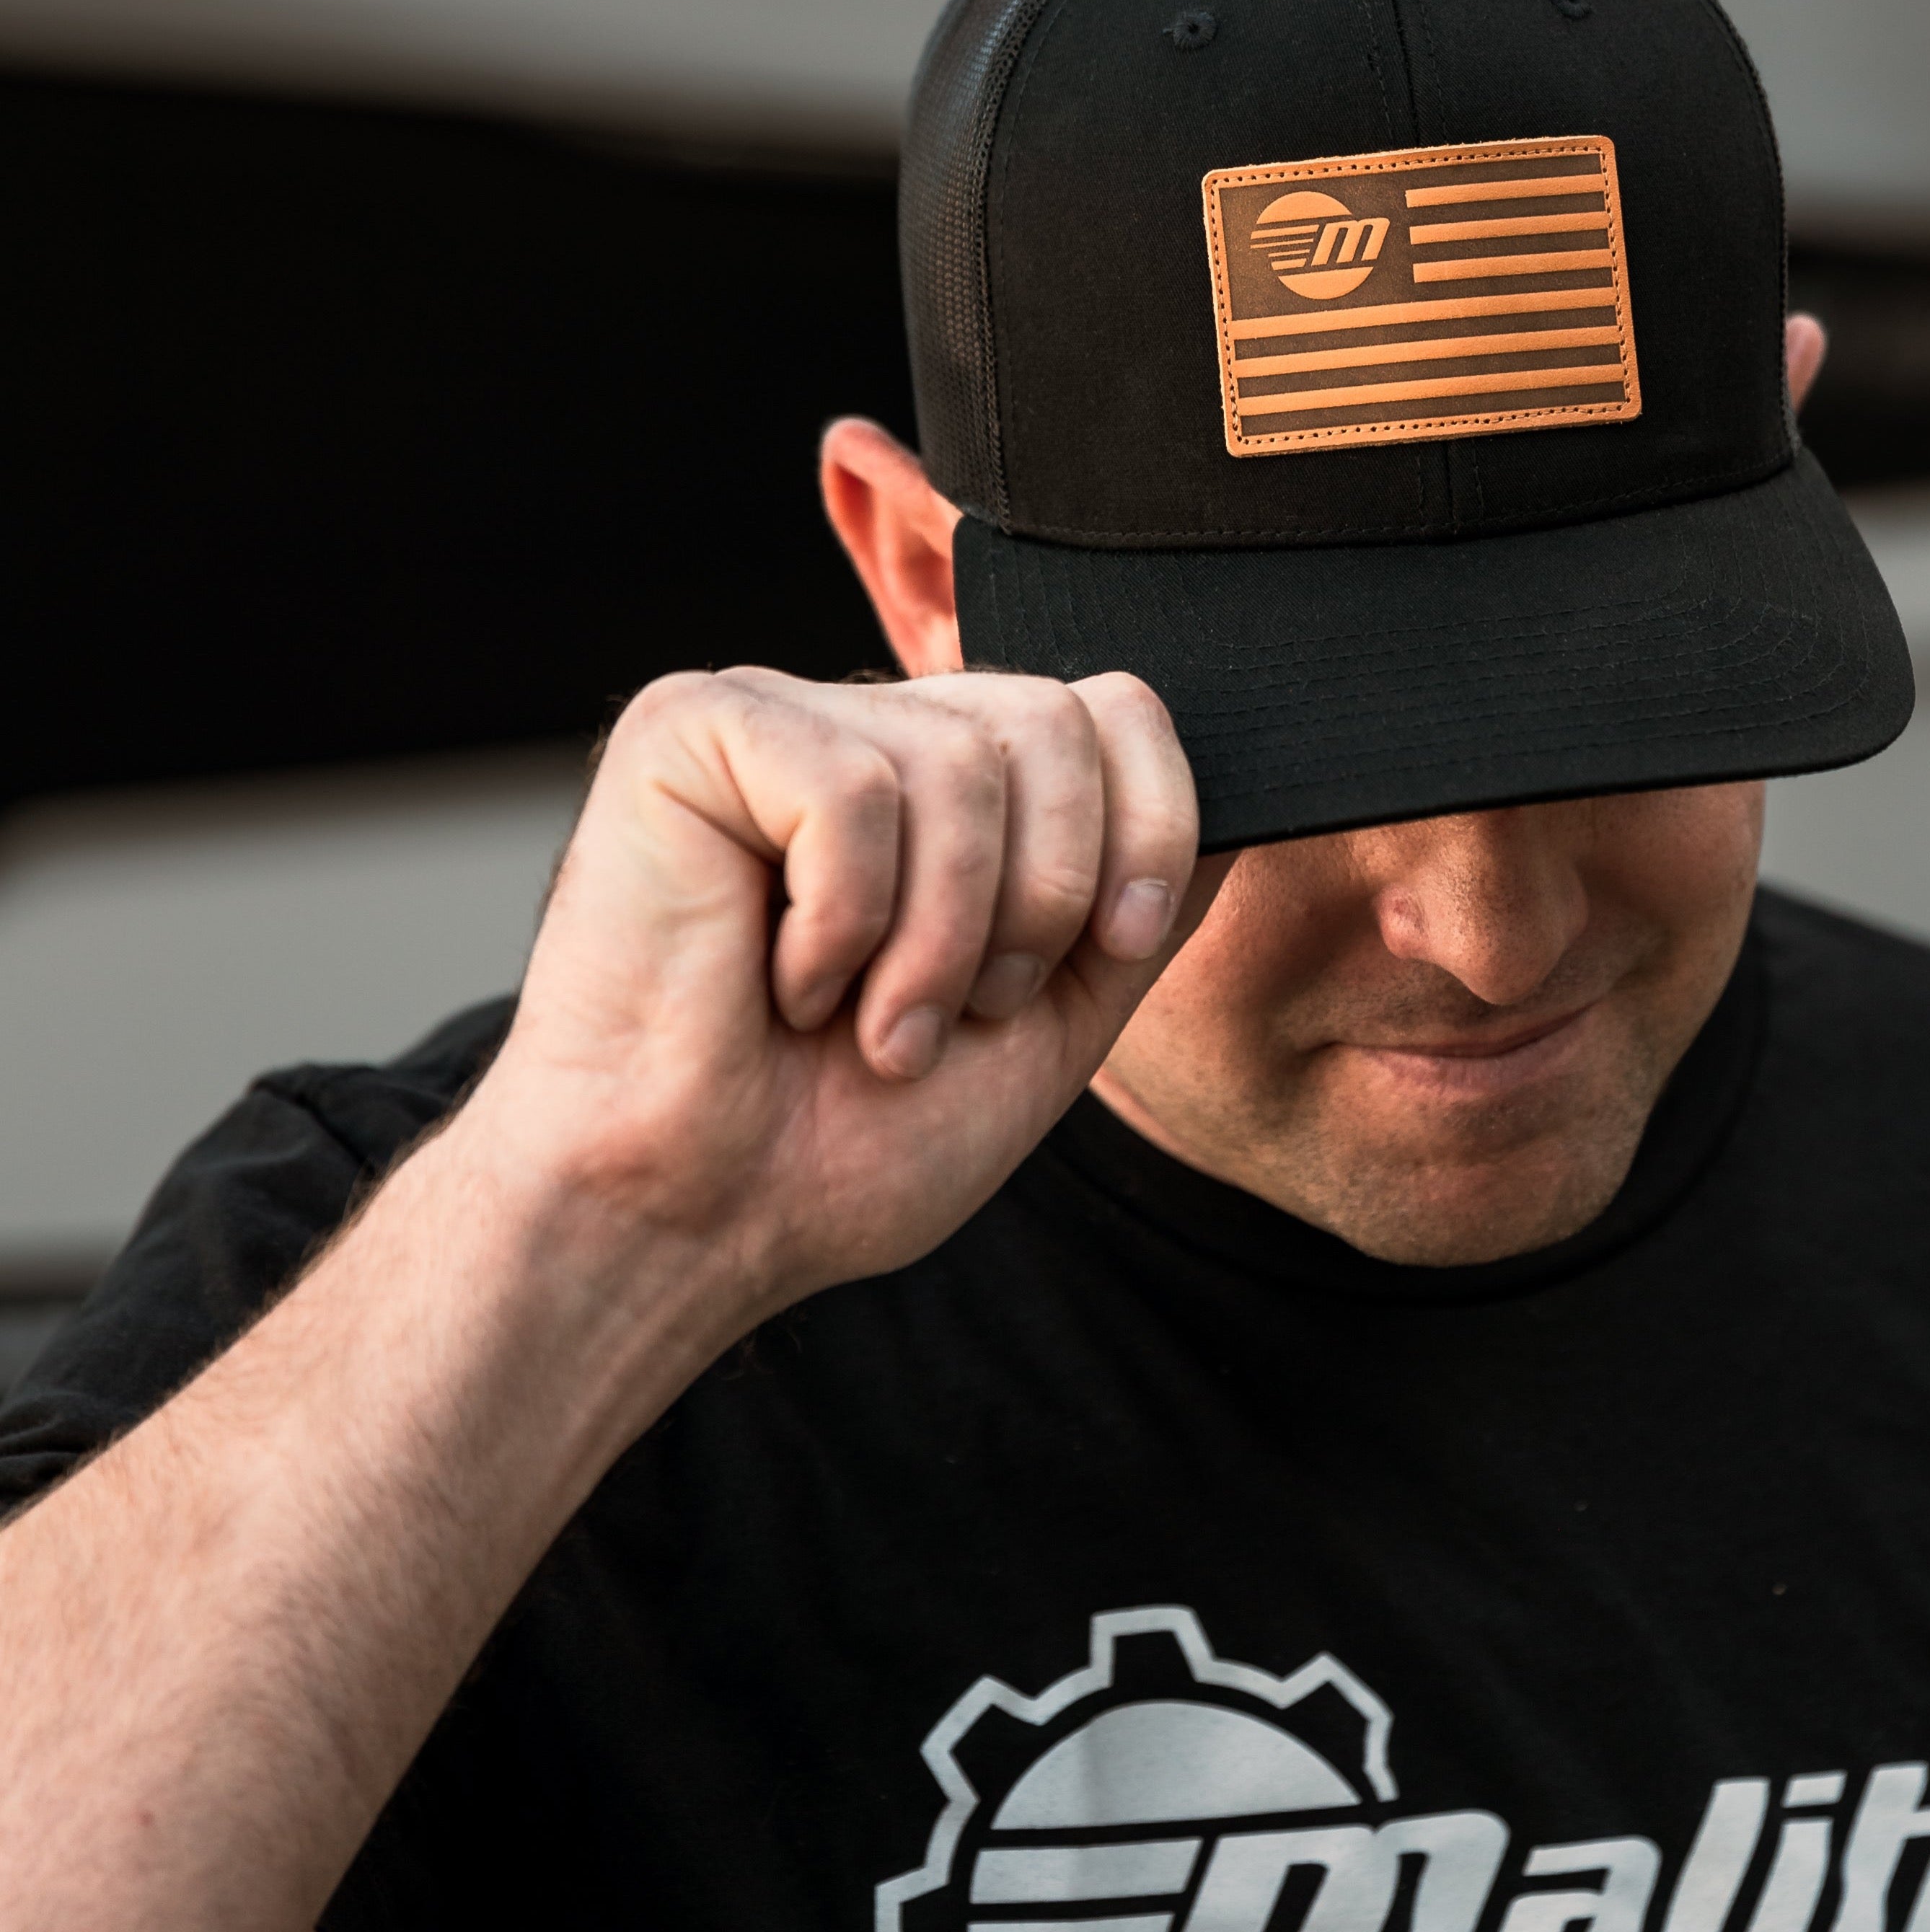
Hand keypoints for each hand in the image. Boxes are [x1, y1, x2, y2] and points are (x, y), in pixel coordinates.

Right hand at [454, 667, 1219, 1315]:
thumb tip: (1239, 814)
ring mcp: (778, 717)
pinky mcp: (688, 730)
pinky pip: (847, 791)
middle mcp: (873, 729)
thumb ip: (1138, 910)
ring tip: (867, 1022)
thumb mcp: (1052, 1022)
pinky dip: (839, 924)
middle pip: (1055, 721)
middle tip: (955, 1013)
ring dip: (936, 943)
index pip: (1114, 710)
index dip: (1148, 826)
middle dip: (1040, 902)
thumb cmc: (847, 1141)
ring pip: (959, 761)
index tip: (1112, 946)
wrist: (698, 1221)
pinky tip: (780, 982)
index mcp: (957, 787)